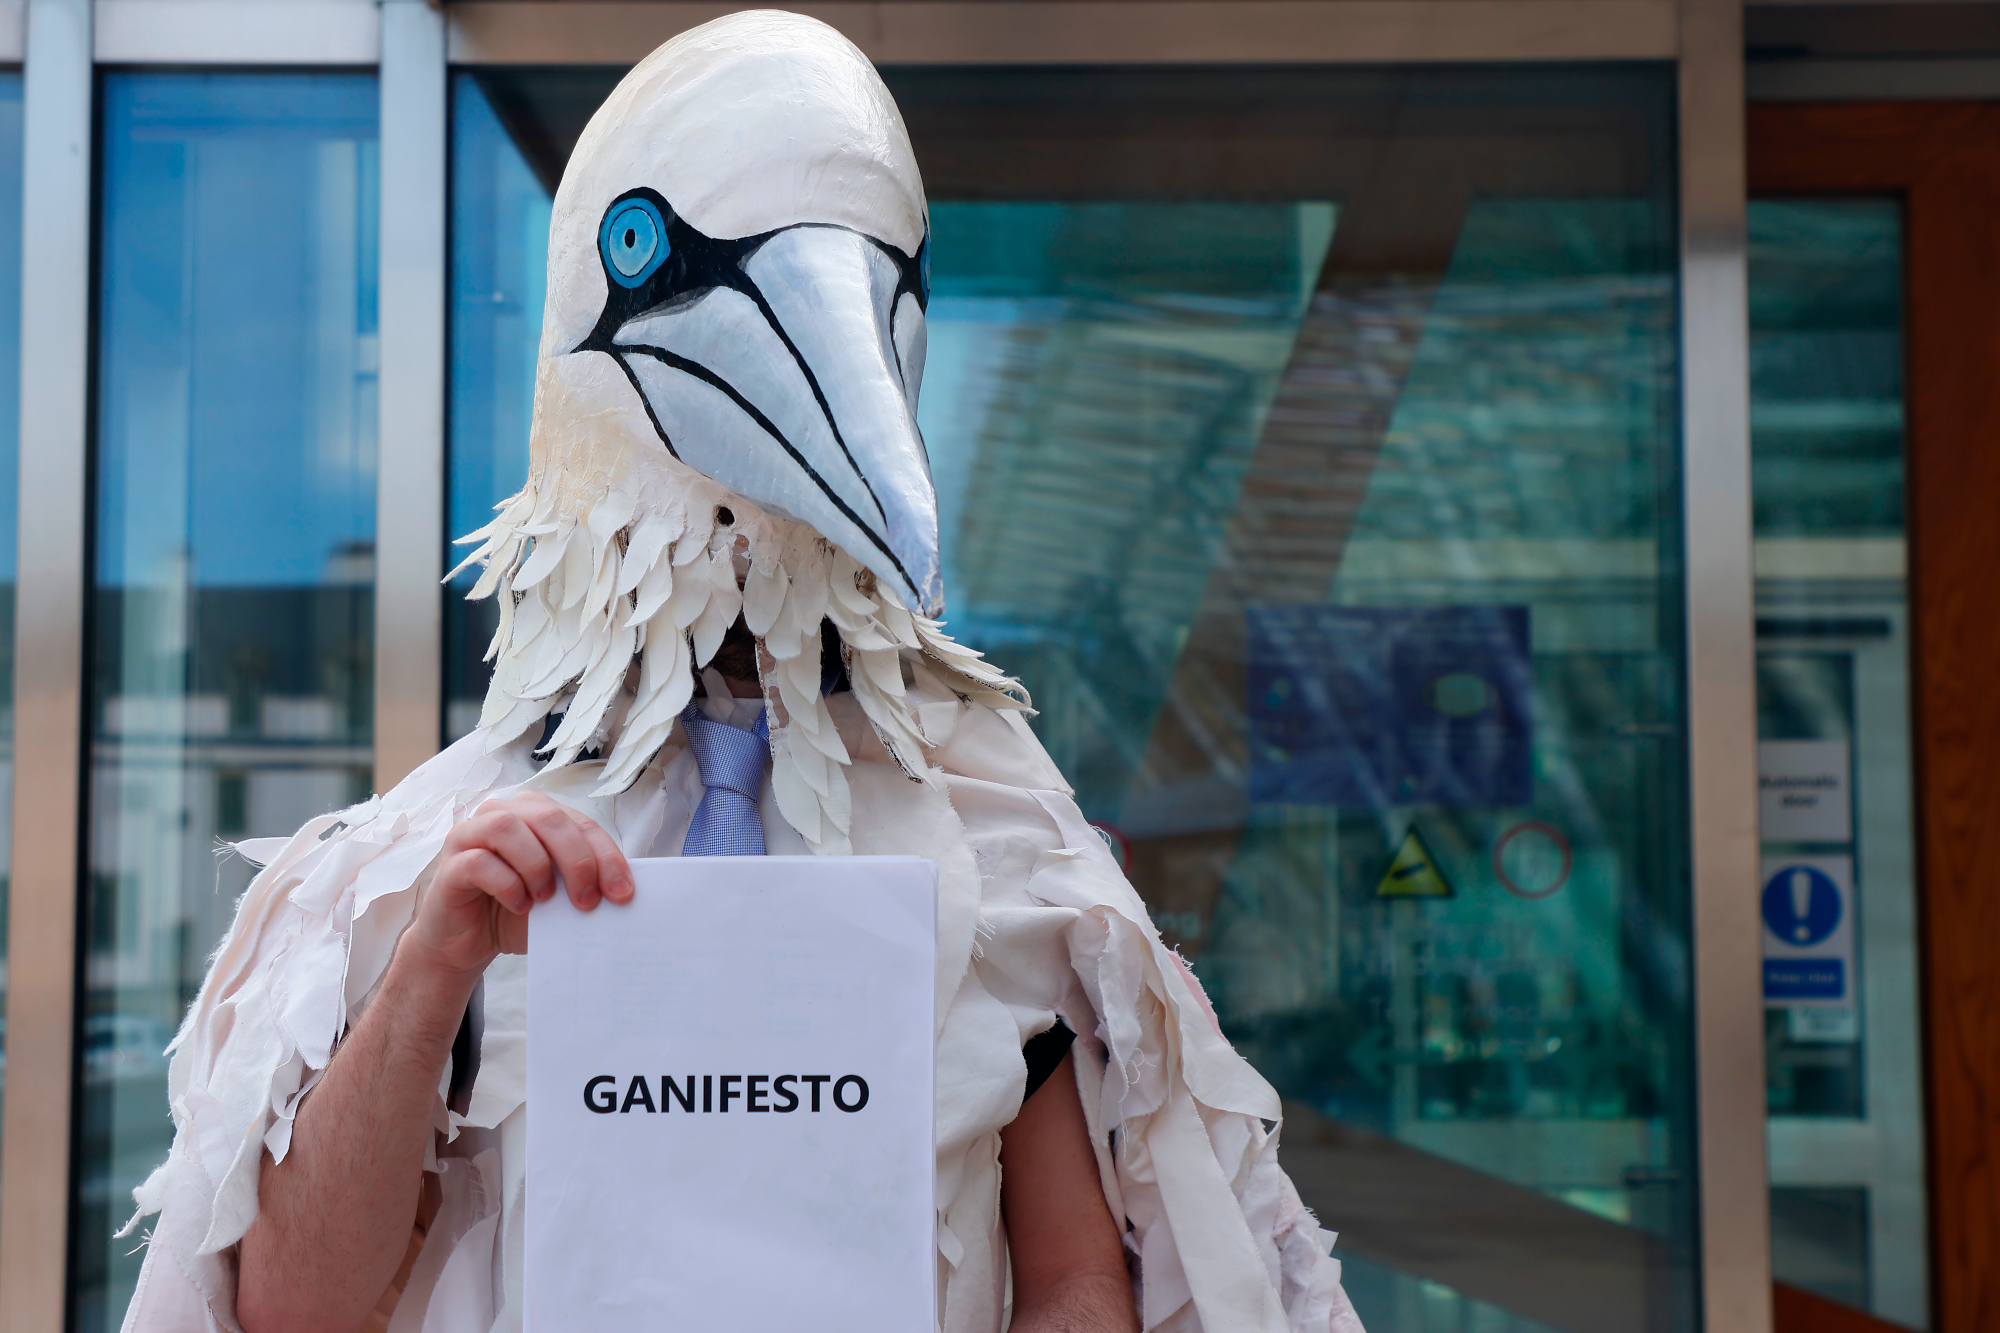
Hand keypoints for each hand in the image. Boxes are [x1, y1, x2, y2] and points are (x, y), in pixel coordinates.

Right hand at [402, 792, 632, 981]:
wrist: (467, 945)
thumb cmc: (516, 912)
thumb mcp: (559, 898)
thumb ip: (583, 884)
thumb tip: (622, 892)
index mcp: (535, 815)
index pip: (580, 823)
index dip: (606, 855)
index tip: (623, 892)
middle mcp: (501, 814)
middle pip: (548, 817)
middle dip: (577, 859)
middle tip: (589, 900)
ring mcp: (470, 836)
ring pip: (507, 828)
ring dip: (536, 865)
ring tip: (546, 899)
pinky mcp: (449, 864)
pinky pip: (479, 862)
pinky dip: (507, 885)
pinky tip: (520, 905)